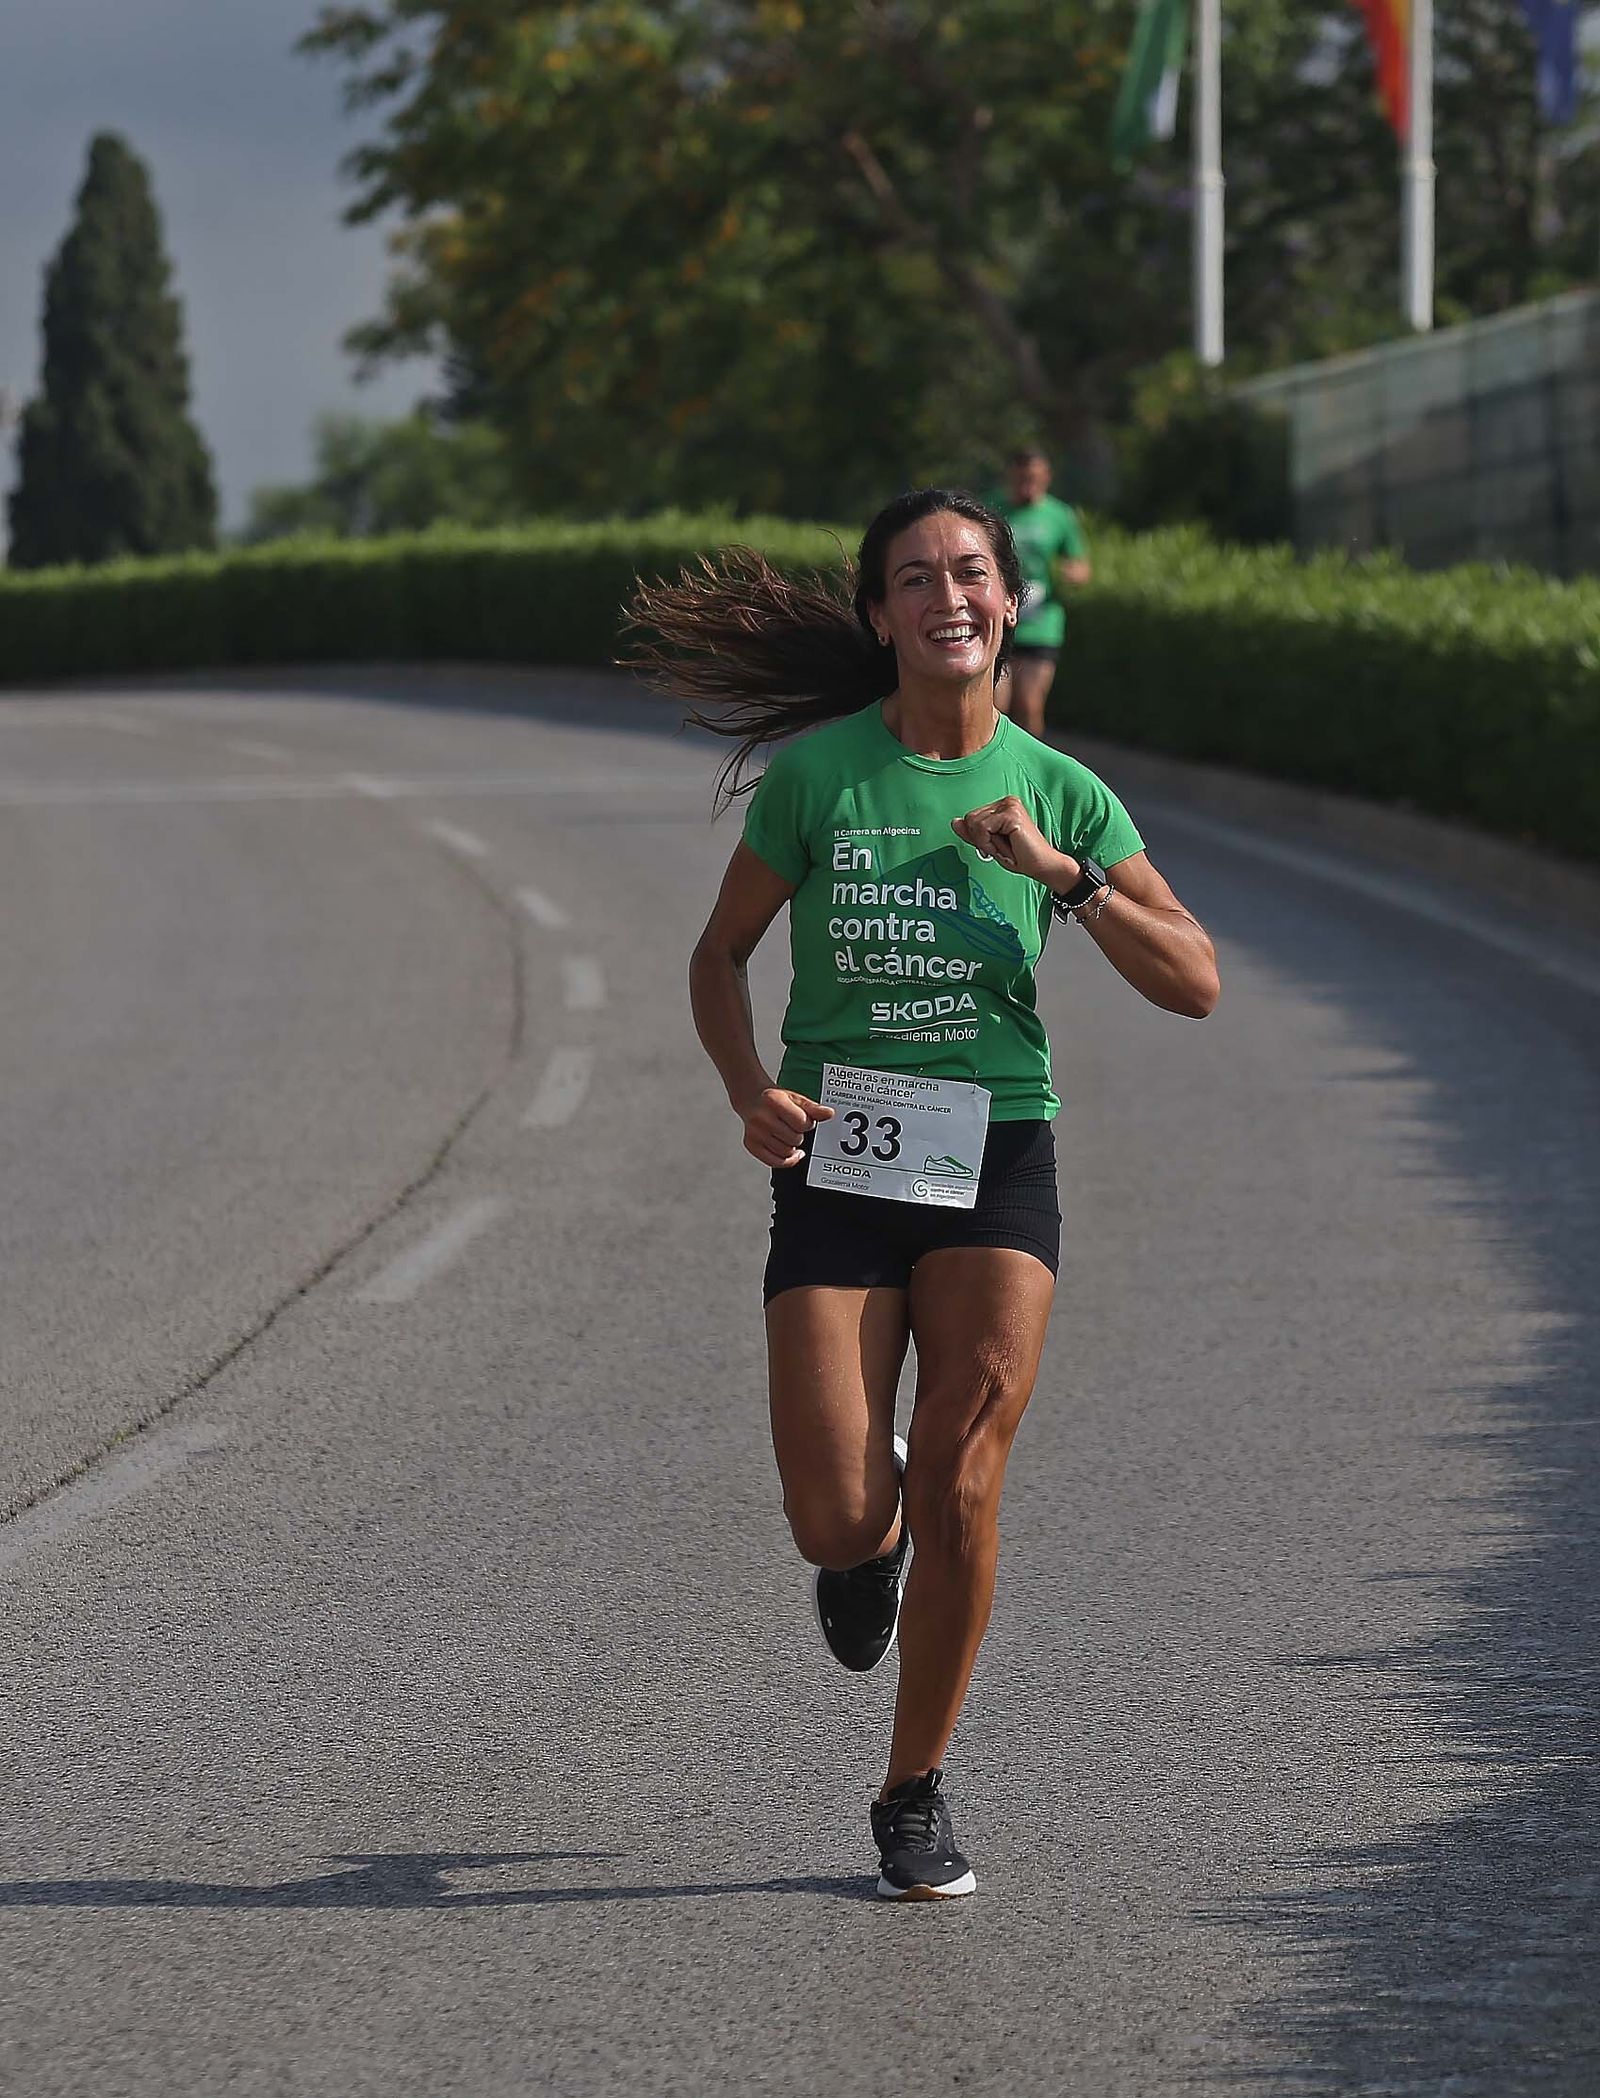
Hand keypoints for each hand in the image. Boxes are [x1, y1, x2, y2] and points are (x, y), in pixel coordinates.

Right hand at [738, 1087, 832, 1167]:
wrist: (752, 1099)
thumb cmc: (776, 1099)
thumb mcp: (795, 1099)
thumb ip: (814, 1108)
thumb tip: (829, 1113)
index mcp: (773, 1101)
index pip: (802, 1122)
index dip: (808, 1123)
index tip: (803, 1119)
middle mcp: (761, 1118)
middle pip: (795, 1139)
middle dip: (799, 1134)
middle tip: (793, 1126)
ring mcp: (755, 1133)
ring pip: (786, 1152)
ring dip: (792, 1146)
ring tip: (788, 1134)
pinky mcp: (751, 1144)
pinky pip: (774, 1162)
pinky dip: (786, 1160)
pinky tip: (792, 1153)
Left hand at [953, 797, 1075, 887]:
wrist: (1042, 865)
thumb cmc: (1020, 856)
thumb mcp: (990, 844)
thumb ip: (973, 833)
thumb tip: (955, 822)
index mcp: (1002, 805)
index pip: (971, 818)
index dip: (978, 837)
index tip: (997, 845)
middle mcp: (1006, 801)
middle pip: (970, 819)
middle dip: (981, 839)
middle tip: (1002, 847)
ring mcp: (1009, 805)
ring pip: (974, 824)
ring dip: (986, 843)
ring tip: (1005, 846)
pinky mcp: (1011, 814)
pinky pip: (982, 829)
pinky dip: (990, 843)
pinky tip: (1007, 846)